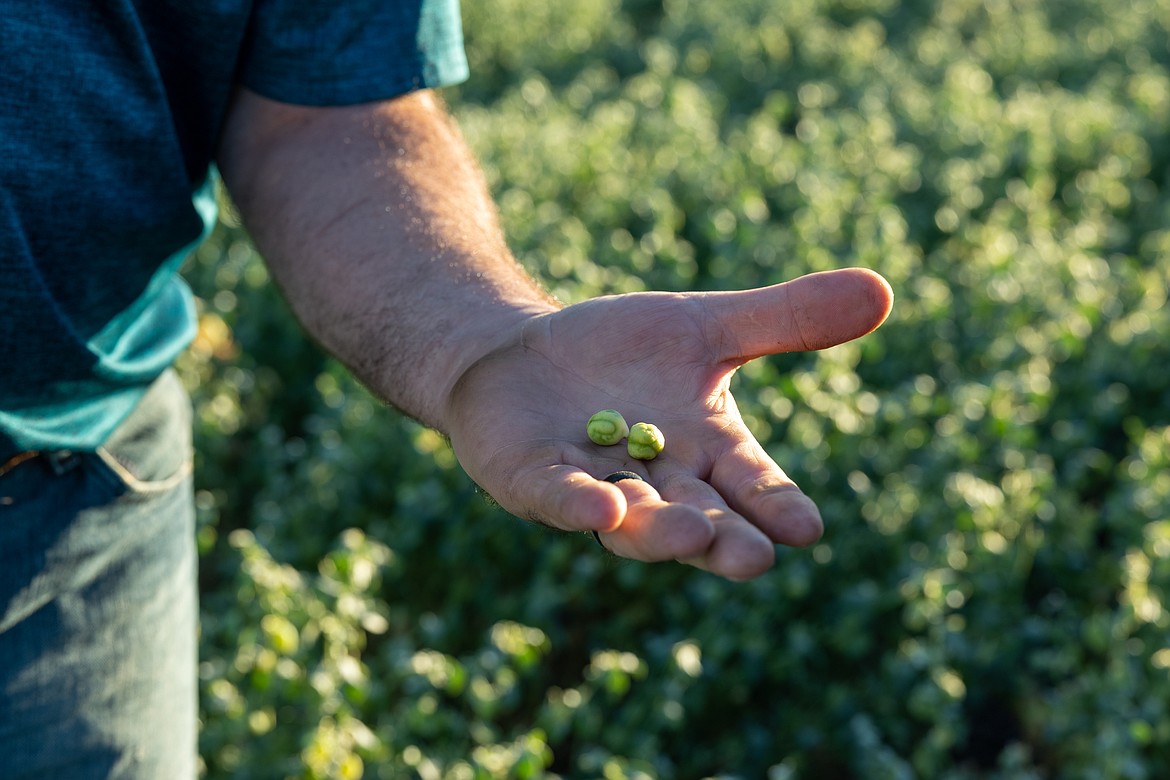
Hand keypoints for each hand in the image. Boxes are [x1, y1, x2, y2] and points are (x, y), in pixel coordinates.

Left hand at [443, 267, 892, 580]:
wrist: (525, 354)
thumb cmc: (623, 351)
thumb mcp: (706, 327)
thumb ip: (786, 319)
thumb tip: (884, 289)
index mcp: (708, 453)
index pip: (753, 488)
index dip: (777, 507)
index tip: (807, 528)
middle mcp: (659, 483)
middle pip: (700, 521)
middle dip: (724, 540)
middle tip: (753, 559)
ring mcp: (596, 486)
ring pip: (635, 521)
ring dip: (661, 531)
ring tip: (692, 532)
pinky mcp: (536, 480)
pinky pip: (560, 498)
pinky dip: (580, 506)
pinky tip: (602, 509)